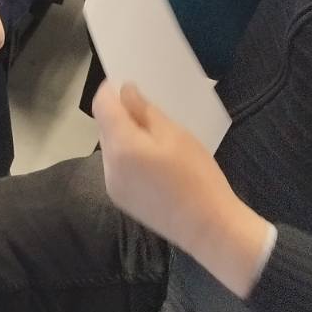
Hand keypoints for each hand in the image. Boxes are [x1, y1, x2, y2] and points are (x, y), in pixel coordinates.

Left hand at [93, 81, 273, 299]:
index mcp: (121, 146)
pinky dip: (128, 156)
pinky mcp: (121, 199)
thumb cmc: (197, 177)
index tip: (127, 82)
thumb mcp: (175, 135)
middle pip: (104, 126)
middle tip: (147, 108)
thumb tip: (126, 92)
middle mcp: (109, 165)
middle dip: (120, 113)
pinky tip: (152, 160)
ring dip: (124, 135)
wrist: (210, 228)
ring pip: (111, 147)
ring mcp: (112, 185)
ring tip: (153, 136)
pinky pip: (117, 166)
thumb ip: (145, 111)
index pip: (101, 105)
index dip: (111, 90)